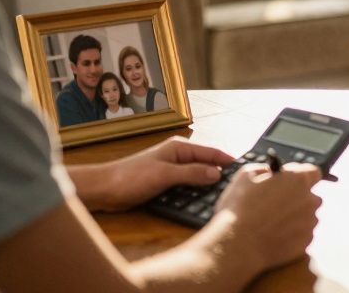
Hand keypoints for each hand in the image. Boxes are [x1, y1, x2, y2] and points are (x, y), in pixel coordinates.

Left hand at [86, 137, 234, 211]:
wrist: (104, 190)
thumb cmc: (131, 178)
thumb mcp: (165, 175)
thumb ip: (192, 173)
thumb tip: (217, 173)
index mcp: (179, 148)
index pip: (211, 152)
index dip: (228, 160)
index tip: (244, 169)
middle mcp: (177, 157)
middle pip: (206, 164)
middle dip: (220, 173)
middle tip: (238, 185)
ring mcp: (171, 170)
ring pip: (197, 176)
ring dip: (207, 184)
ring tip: (224, 194)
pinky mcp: (165, 183)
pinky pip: (187, 186)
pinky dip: (195, 191)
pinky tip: (202, 200)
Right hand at [215, 162, 321, 268]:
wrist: (239, 247)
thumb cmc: (240, 209)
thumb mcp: (245, 176)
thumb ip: (263, 169)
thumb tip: (268, 173)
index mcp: (298, 180)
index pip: (313, 172)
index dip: (300, 175)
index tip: (288, 181)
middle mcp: (310, 201)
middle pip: (311, 196)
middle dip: (298, 198)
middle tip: (277, 204)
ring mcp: (309, 224)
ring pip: (307, 217)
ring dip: (296, 218)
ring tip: (273, 224)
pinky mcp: (305, 243)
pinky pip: (303, 235)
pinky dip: (293, 235)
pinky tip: (274, 237)